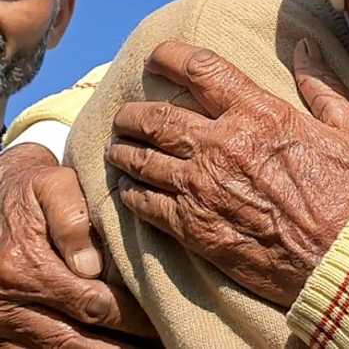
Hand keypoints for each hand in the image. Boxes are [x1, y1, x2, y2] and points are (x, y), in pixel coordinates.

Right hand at [0, 143, 156, 347]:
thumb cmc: (34, 192)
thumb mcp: (53, 187)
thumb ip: (72, 219)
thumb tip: (91, 265)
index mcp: (24, 266)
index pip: (90, 304)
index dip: (130, 317)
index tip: (162, 321)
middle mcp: (8, 302)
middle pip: (74, 339)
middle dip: (121, 347)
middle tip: (161, 343)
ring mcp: (3, 322)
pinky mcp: (2, 332)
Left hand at [107, 38, 348, 306]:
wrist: (345, 258)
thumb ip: (323, 86)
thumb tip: (305, 47)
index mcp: (260, 115)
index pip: (201, 69)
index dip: (171, 56)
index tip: (159, 57)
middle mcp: (222, 145)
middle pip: (156, 116)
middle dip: (135, 112)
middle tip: (129, 113)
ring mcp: (201, 188)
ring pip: (141, 159)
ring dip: (125, 150)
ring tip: (121, 148)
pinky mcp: (193, 228)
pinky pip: (144, 204)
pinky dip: (131, 193)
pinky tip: (131, 190)